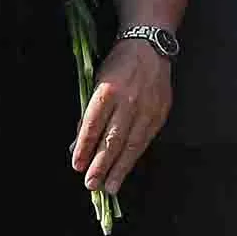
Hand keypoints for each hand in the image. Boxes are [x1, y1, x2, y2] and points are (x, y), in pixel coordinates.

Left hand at [74, 34, 172, 198]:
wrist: (149, 48)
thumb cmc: (116, 66)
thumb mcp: (95, 83)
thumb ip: (88, 114)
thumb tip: (76, 144)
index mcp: (107, 92)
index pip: (93, 125)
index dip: (84, 147)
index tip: (76, 165)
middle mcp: (128, 102)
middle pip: (112, 139)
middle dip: (101, 164)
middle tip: (91, 184)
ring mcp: (146, 109)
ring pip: (131, 145)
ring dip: (119, 168)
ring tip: (110, 187)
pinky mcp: (160, 114)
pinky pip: (145, 140)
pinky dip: (134, 157)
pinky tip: (126, 170)